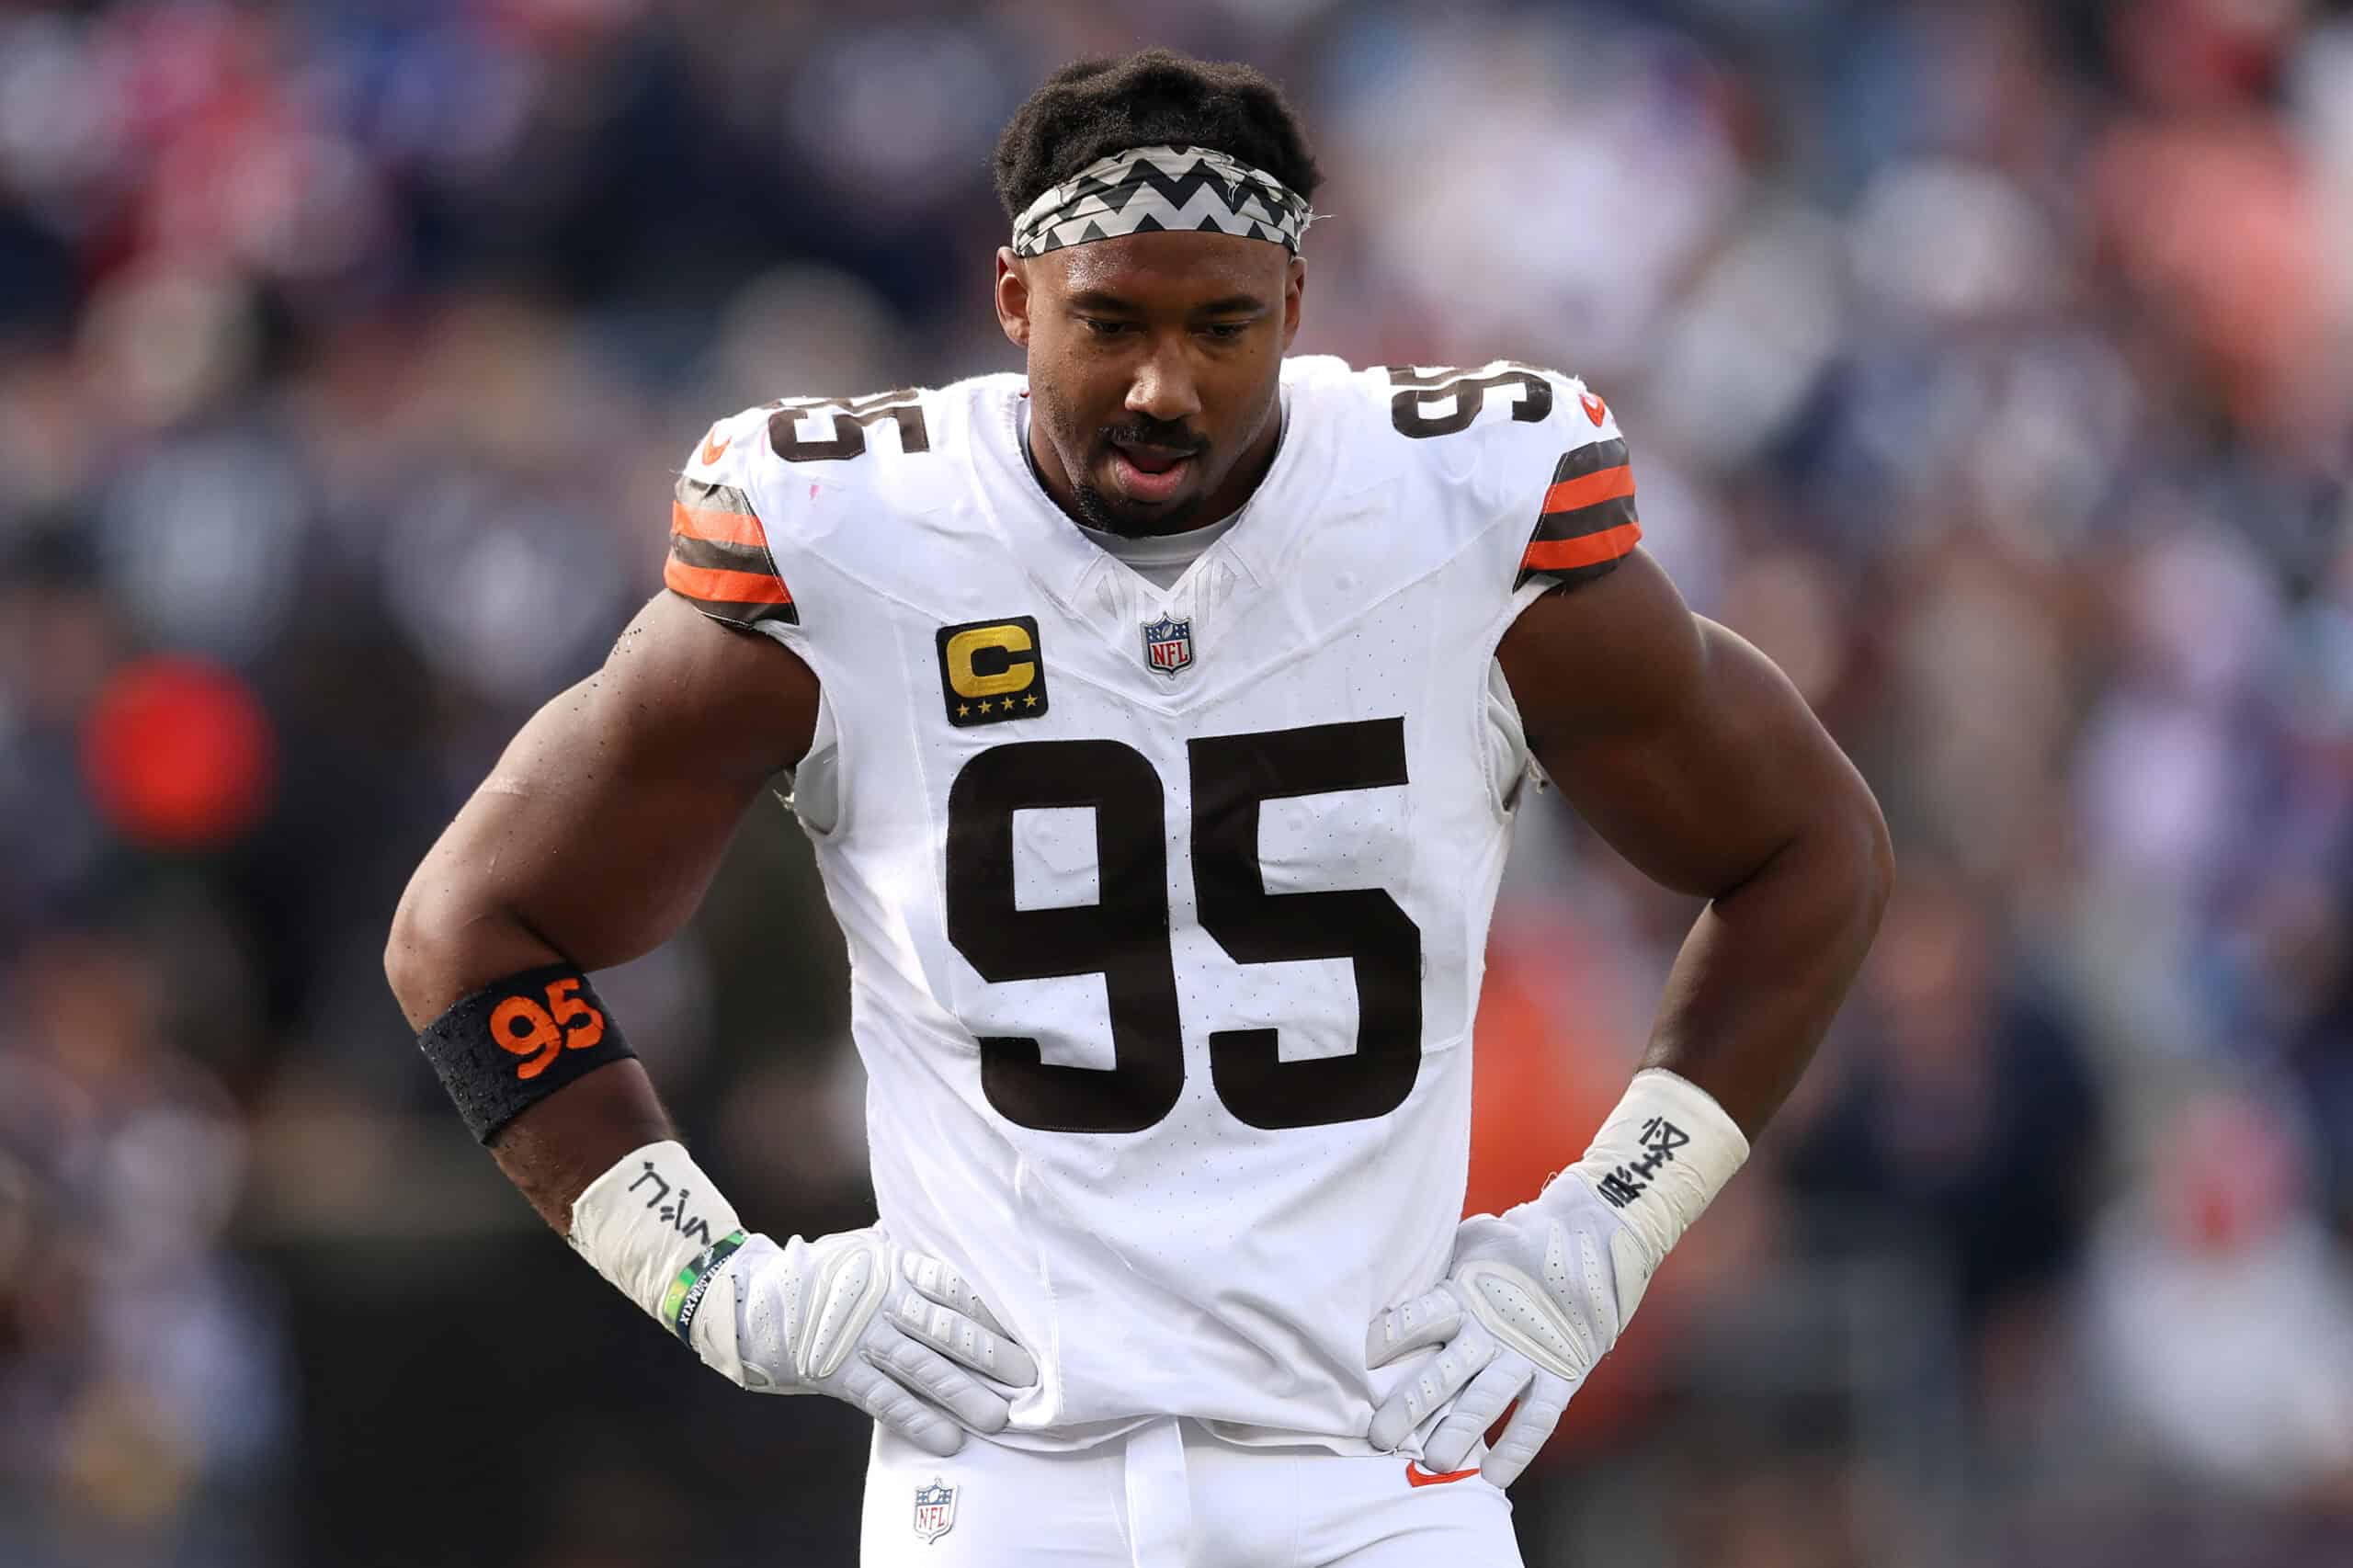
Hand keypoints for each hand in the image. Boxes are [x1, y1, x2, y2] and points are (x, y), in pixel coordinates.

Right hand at [691, 1228, 1038, 1456]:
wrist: (751, 1300)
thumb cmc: (820, 1272)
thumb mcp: (864, 1246)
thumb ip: (906, 1243)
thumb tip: (948, 1224)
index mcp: (895, 1264)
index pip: (953, 1286)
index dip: (991, 1311)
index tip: (1027, 1330)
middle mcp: (884, 1300)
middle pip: (948, 1330)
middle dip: (992, 1357)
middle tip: (1030, 1380)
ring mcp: (862, 1338)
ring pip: (923, 1368)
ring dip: (964, 1395)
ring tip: (999, 1418)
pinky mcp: (839, 1373)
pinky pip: (886, 1400)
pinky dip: (919, 1421)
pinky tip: (948, 1440)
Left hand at [1365, 1171, 1658, 1486]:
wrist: (1587, 1240)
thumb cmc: (1514, 1244)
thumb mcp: (1470, 1244)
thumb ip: (1437, 1267)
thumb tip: (1388, 1276)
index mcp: (1462, 1295)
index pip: (1417, 1319)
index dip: (1389, 1340)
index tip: (1361, 1363)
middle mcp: (1489, 1330)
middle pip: (1442, 1373)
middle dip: (1409, 1408)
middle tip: (1379, 1438)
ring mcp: (1526, 1355)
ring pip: (1485, 1401)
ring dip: (1458, 1433)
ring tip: (1433, 1464)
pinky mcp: (1561, 1375)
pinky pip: (1537, 1419)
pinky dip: (1517, 1449)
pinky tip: (1493, 1477)